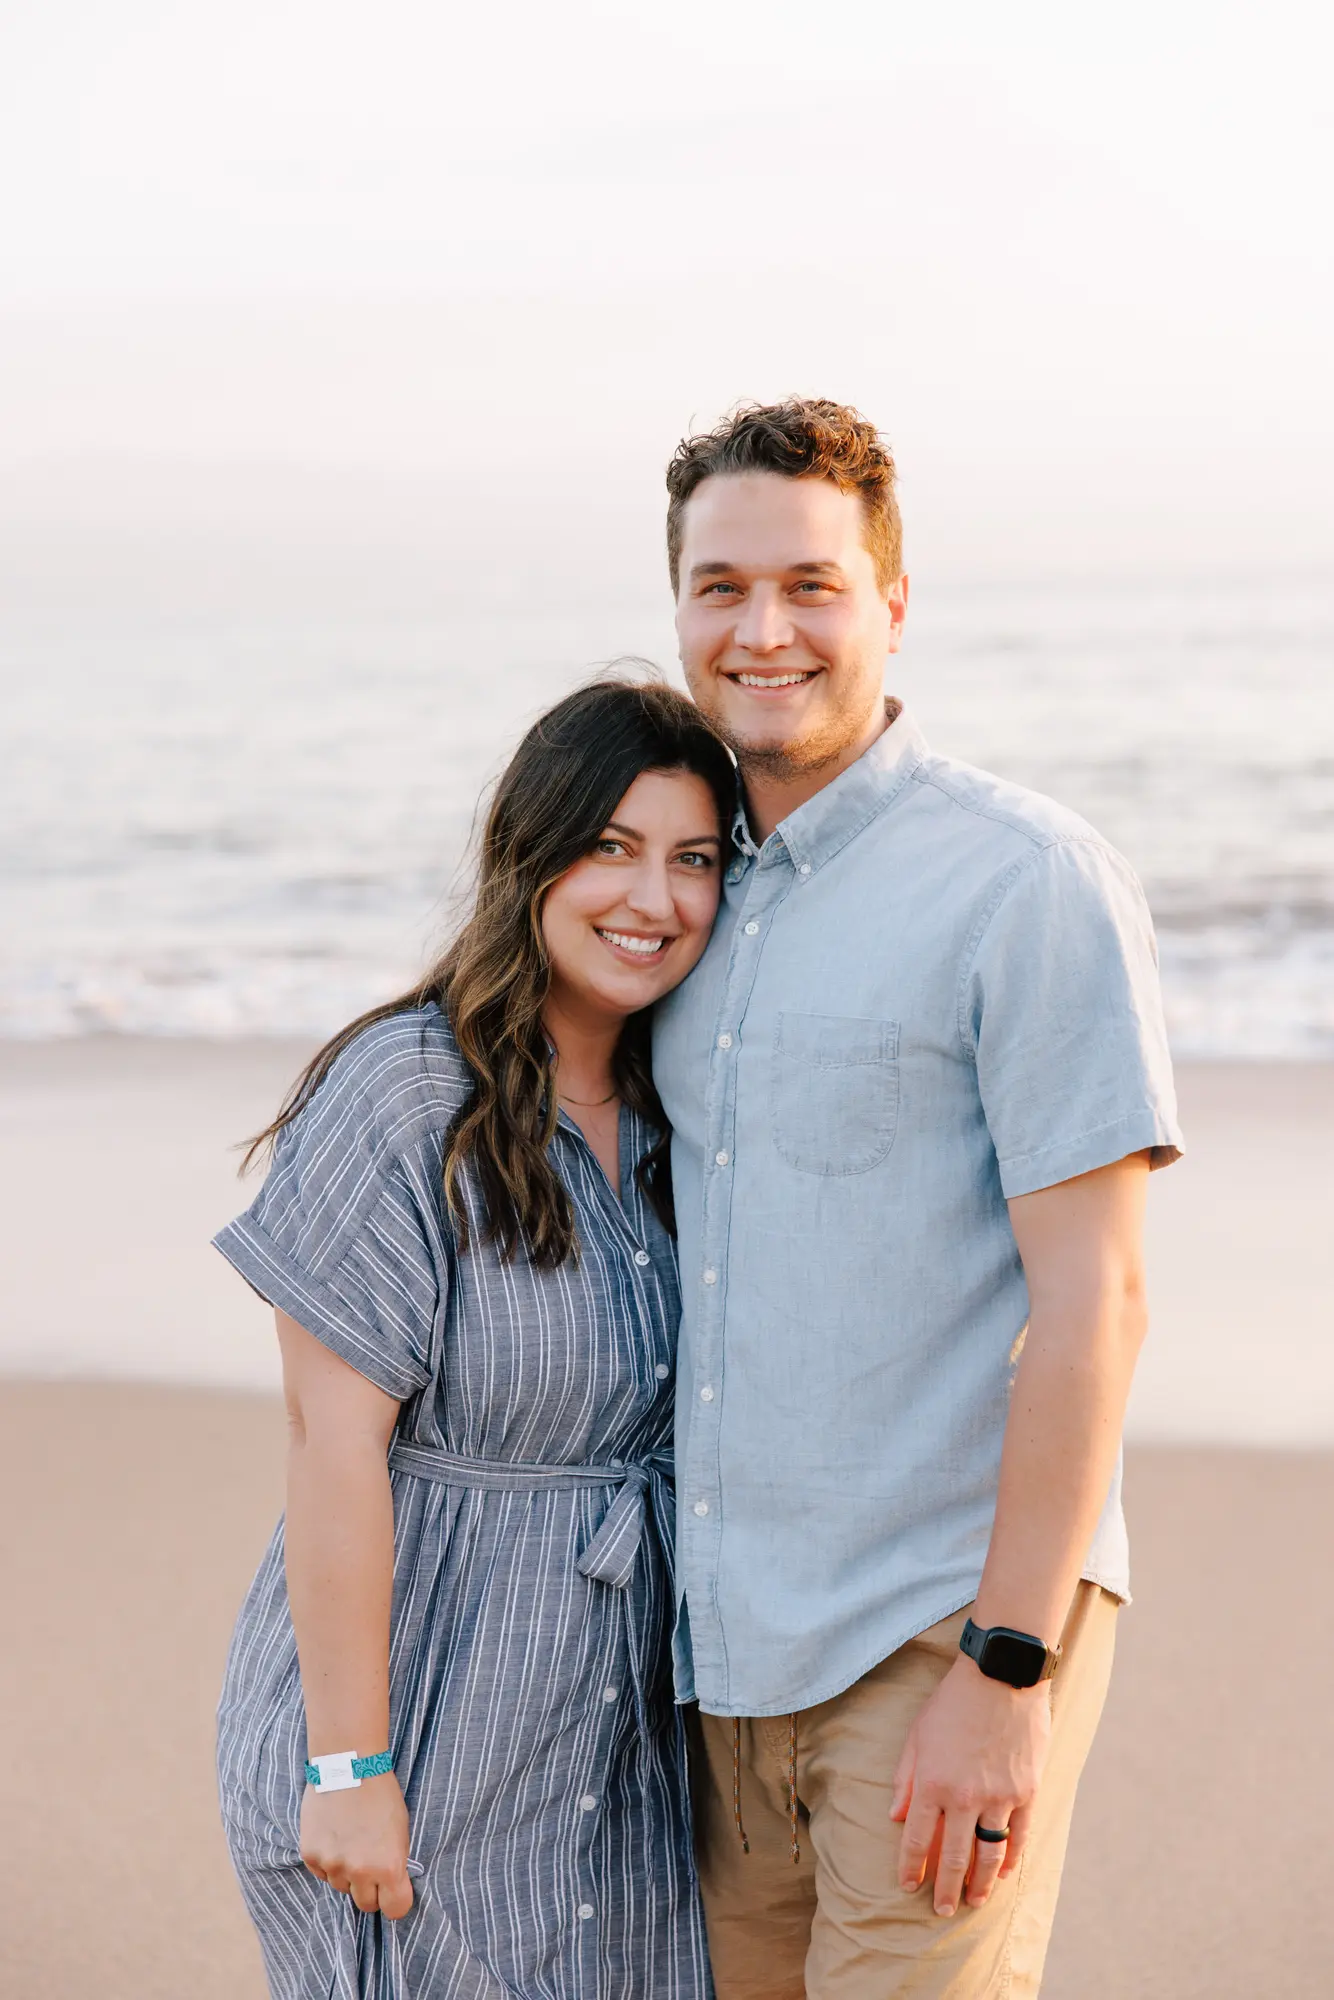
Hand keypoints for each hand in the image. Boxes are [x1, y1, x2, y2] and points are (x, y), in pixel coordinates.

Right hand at [300, 1772, 413, 1918]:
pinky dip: (328, 1861)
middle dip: (370, 1889)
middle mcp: (360, 1871)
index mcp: (389, 1866)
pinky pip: (322, 1873)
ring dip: (347, 1872)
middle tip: (370, 1862)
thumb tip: (390, 1886)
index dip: (396, 1900)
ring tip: (350, 1840)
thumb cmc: (380, 1794)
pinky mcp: (311, 1856)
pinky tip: (334, 1835)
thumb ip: (394, 1863)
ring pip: (342, 1888)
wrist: (348, 1765)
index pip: (395, 1909)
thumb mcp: (401, 1830)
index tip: (394, 1891)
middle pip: (366, 1904)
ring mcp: (333, 1865)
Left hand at [889, 1654, 1050, 1917]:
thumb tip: (896, 1817)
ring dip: (981, 1884)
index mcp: (932, 1783)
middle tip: (941, 1910)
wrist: (1000, 1676)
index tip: (908, 1886)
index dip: (911, 1867)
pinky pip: (1020, 1835)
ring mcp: (999, 1797)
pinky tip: (1006, 1872)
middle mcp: (964, 1797)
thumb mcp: (917, 1735)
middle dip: (945, 1887)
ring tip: (974, 1901)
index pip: (917, 1839)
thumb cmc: (953, 1702)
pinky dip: (1012, 1857)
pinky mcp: (1027, 1791)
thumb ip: (905, 1779)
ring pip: (989, 1854)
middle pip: (953, 1857)